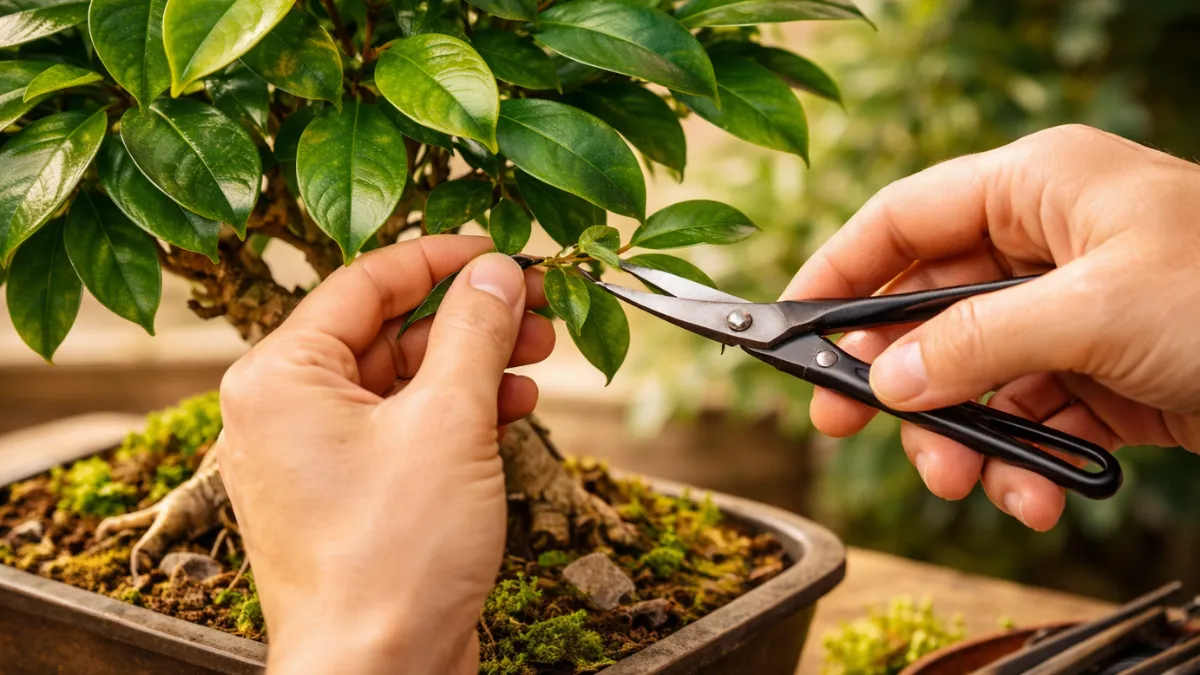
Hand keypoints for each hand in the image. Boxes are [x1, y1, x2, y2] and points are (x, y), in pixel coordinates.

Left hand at [215, 236, 552, 673]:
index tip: (502, 251)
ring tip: (539, 355)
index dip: (441, 259)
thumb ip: (473, 334)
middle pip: (387, 331)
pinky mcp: (352, 495)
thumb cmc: (392, 557)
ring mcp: (318, 457)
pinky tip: (513, 408)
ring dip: (473, 364)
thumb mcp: (447, 423)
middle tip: (537, 306)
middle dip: (469, 317)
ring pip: (403, 382)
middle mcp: (286, 411)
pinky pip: (405, 429)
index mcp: (280, 377)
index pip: (364, 283)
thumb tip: (497, 272)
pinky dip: (458, 414)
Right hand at [782, 124, 1199, 530]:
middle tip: (847, 423)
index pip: (904, 219)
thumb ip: (976, 343)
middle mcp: (1046, 244)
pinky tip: (1036, 494)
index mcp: (1037, 188)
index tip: (791, 327)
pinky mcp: (1099, 372)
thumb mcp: (1094, 311)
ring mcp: (1071, 311)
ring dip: (961, 435)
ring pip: (973, 373)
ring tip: (966, 481)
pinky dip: (1022, 460)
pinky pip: (1028, 414)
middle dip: (896, 376)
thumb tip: (888, 380)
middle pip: (929, 308)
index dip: (838, 271)